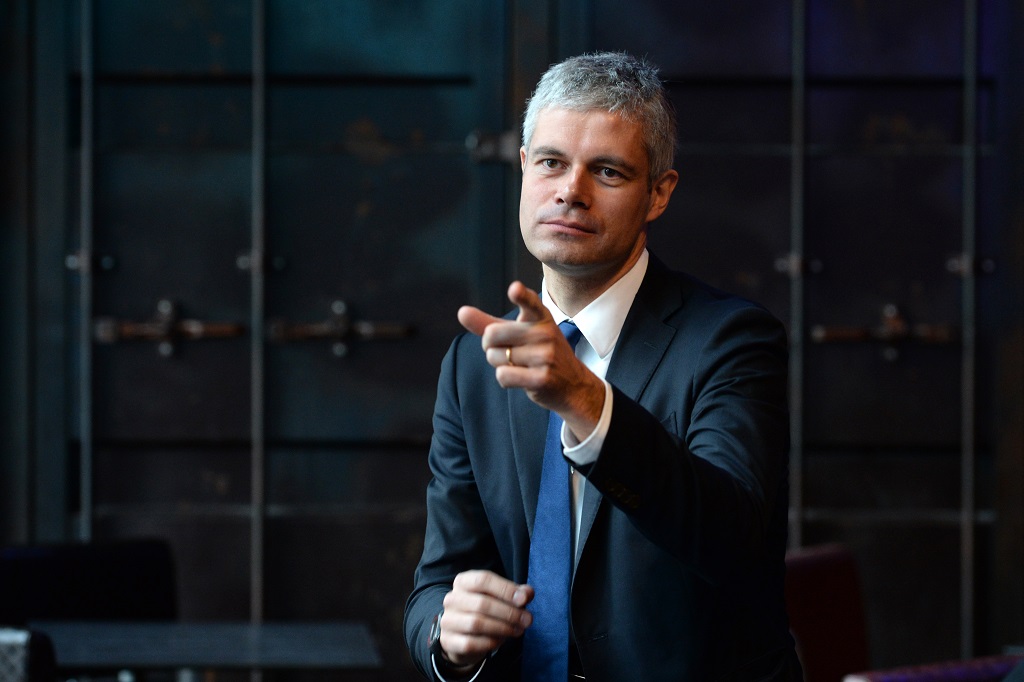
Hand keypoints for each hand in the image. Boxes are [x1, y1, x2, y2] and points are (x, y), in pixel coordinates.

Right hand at [437, 570, 533, 667]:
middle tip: (527, 620)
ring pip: (476, 623)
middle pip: (482, 603)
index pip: (483, 580)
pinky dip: (490, 642)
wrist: (463, 635)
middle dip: (509, 613)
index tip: (523, 600)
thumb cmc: (486, 611)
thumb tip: (526, 594)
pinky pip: (470, 643)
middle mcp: (452, 598)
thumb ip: (517, 593)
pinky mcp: (448, 640)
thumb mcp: (502, 597)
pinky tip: (501, 640)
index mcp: (464, 582)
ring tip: (518, 630)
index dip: (505, 589)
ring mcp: (447, 619)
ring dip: (502, 628)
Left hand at [457, 281, 604, 437]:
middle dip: (490, 347)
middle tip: (510, 351)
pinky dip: (505, 379)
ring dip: (500, 364)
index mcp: (540, 317)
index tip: (514, 289)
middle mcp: (545, 333)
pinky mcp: (542, 378)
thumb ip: (489, 323)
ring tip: (521, 365)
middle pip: (492, 334)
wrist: (573, 384)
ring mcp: (546, 356)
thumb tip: (461, 312)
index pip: (530, 303)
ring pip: (496, 357)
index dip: (521, 296)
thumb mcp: (519, 333)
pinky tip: (522, 378)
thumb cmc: (540, 354)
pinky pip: (503, 375)